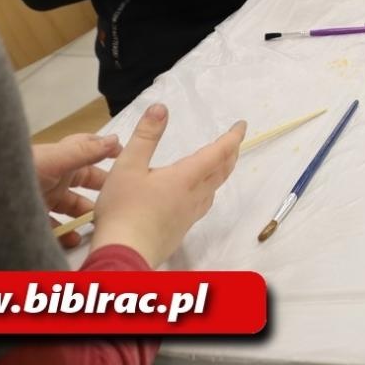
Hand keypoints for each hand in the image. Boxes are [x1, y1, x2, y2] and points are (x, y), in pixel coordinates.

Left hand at [34, 133, 121, 248]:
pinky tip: (72, 239)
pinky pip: (51, 227)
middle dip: (100, 191)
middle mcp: (53, 175)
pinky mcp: (29, 217)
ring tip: (96, 224)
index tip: (127, 158)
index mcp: (60, 158)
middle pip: (83, 182)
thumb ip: (85, 151)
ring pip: (69, 206)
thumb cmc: (16, 170)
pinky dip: (63, 233)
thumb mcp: (55, 159)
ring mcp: (42, 197)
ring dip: (83, 215)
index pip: (89, 149)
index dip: (107, 152)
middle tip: (118, 200)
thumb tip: (115, 139)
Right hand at [90, 104, 244, 268]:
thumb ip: (146, 136)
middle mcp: (194, 196)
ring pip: (213, 191)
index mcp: (186, 178)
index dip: (232, 137)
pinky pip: (202, 206)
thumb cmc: (123, 209)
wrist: (123, 256)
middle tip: (234, 142)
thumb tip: (161, 108)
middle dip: (231, 154)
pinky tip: (193, 197)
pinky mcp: (180, 231)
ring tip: (218, 166)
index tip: (242, 125)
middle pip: (221, 172)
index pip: (218, 153)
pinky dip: (206, 192)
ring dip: (220, 174)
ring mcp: (189, 216)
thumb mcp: (128, 166)